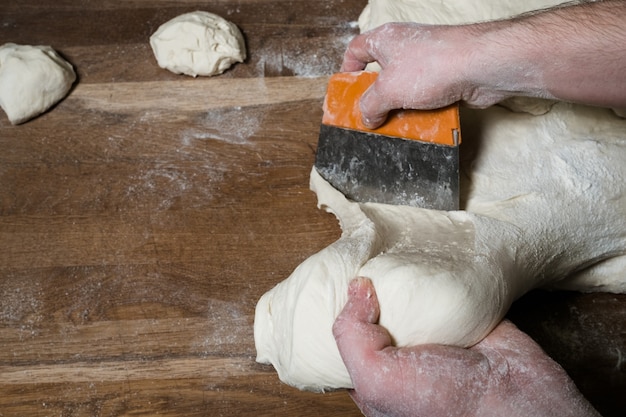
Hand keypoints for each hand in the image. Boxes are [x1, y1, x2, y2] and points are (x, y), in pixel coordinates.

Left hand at [333, 277, 599, 416]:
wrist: (517, 402)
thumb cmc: (441, 404)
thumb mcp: (376, 378)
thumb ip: (351, 335)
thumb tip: (356, 287)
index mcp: (377, 377)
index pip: (350, 338)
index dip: (343, 310)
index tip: (335, 278)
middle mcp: (405, 357)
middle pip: (380, 313)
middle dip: (373, 288)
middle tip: (367, 257)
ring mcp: (436, 337)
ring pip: (412, 298)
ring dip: (405, 277)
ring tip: (393, 251)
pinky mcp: (467, 320)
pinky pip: (447, 290)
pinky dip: (439, 275)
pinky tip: (428, 257)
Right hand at [341, 22, 506, 128]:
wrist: (480, 67)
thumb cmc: (434, 65)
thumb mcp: (388, 90)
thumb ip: (370, 105)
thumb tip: (366, 117)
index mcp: (386, 40)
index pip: (357, 50)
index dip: (348, 70)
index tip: (346, 91)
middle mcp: (406, 48)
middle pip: (381, 74)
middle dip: (376, 98)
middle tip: (370, 116)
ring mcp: (427, 63)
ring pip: (404, 90)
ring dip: (398, 110)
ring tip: (394, 126)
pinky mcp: (445, 79)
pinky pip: (424, 99)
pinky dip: (420, 113)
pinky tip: (418, 126)